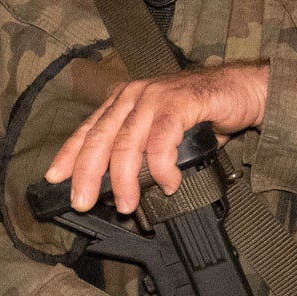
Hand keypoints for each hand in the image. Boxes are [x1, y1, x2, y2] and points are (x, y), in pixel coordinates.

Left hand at [46, 63, 269, 213]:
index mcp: (123, 101)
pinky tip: (168, 183)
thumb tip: (121, 189)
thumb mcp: (161, 134)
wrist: (242, 91)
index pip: (88, 129)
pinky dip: (161, 166)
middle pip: (101, 138)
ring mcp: (155, 97)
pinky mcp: (180, 102)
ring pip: (128, 142)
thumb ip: (141, 153)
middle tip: (83, 201)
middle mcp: (134, 96)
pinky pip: (161, 139)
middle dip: (87, 173)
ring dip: (124, 178)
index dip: (69, 154)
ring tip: (126, 204)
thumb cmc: (201, 115)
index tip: (54, 178)